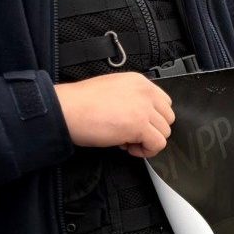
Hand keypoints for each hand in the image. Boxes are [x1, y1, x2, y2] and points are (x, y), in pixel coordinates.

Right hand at [57, 73, 175, 159]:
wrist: (66, 109)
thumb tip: (141, 120)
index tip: (137, 124)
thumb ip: (132, 101)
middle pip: (167, 118)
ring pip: (165, 132)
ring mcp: (144, 108)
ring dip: (148, 141)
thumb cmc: (80, 103)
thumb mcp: (113, 92)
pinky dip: (146, 151)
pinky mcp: (139, 125)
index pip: (164, 102)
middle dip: (152, 130)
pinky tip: (128, 148)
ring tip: (126, 142)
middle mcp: (145, 92)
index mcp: (139, 82)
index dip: (152, 118)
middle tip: (131, 135)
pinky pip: (158, 144)